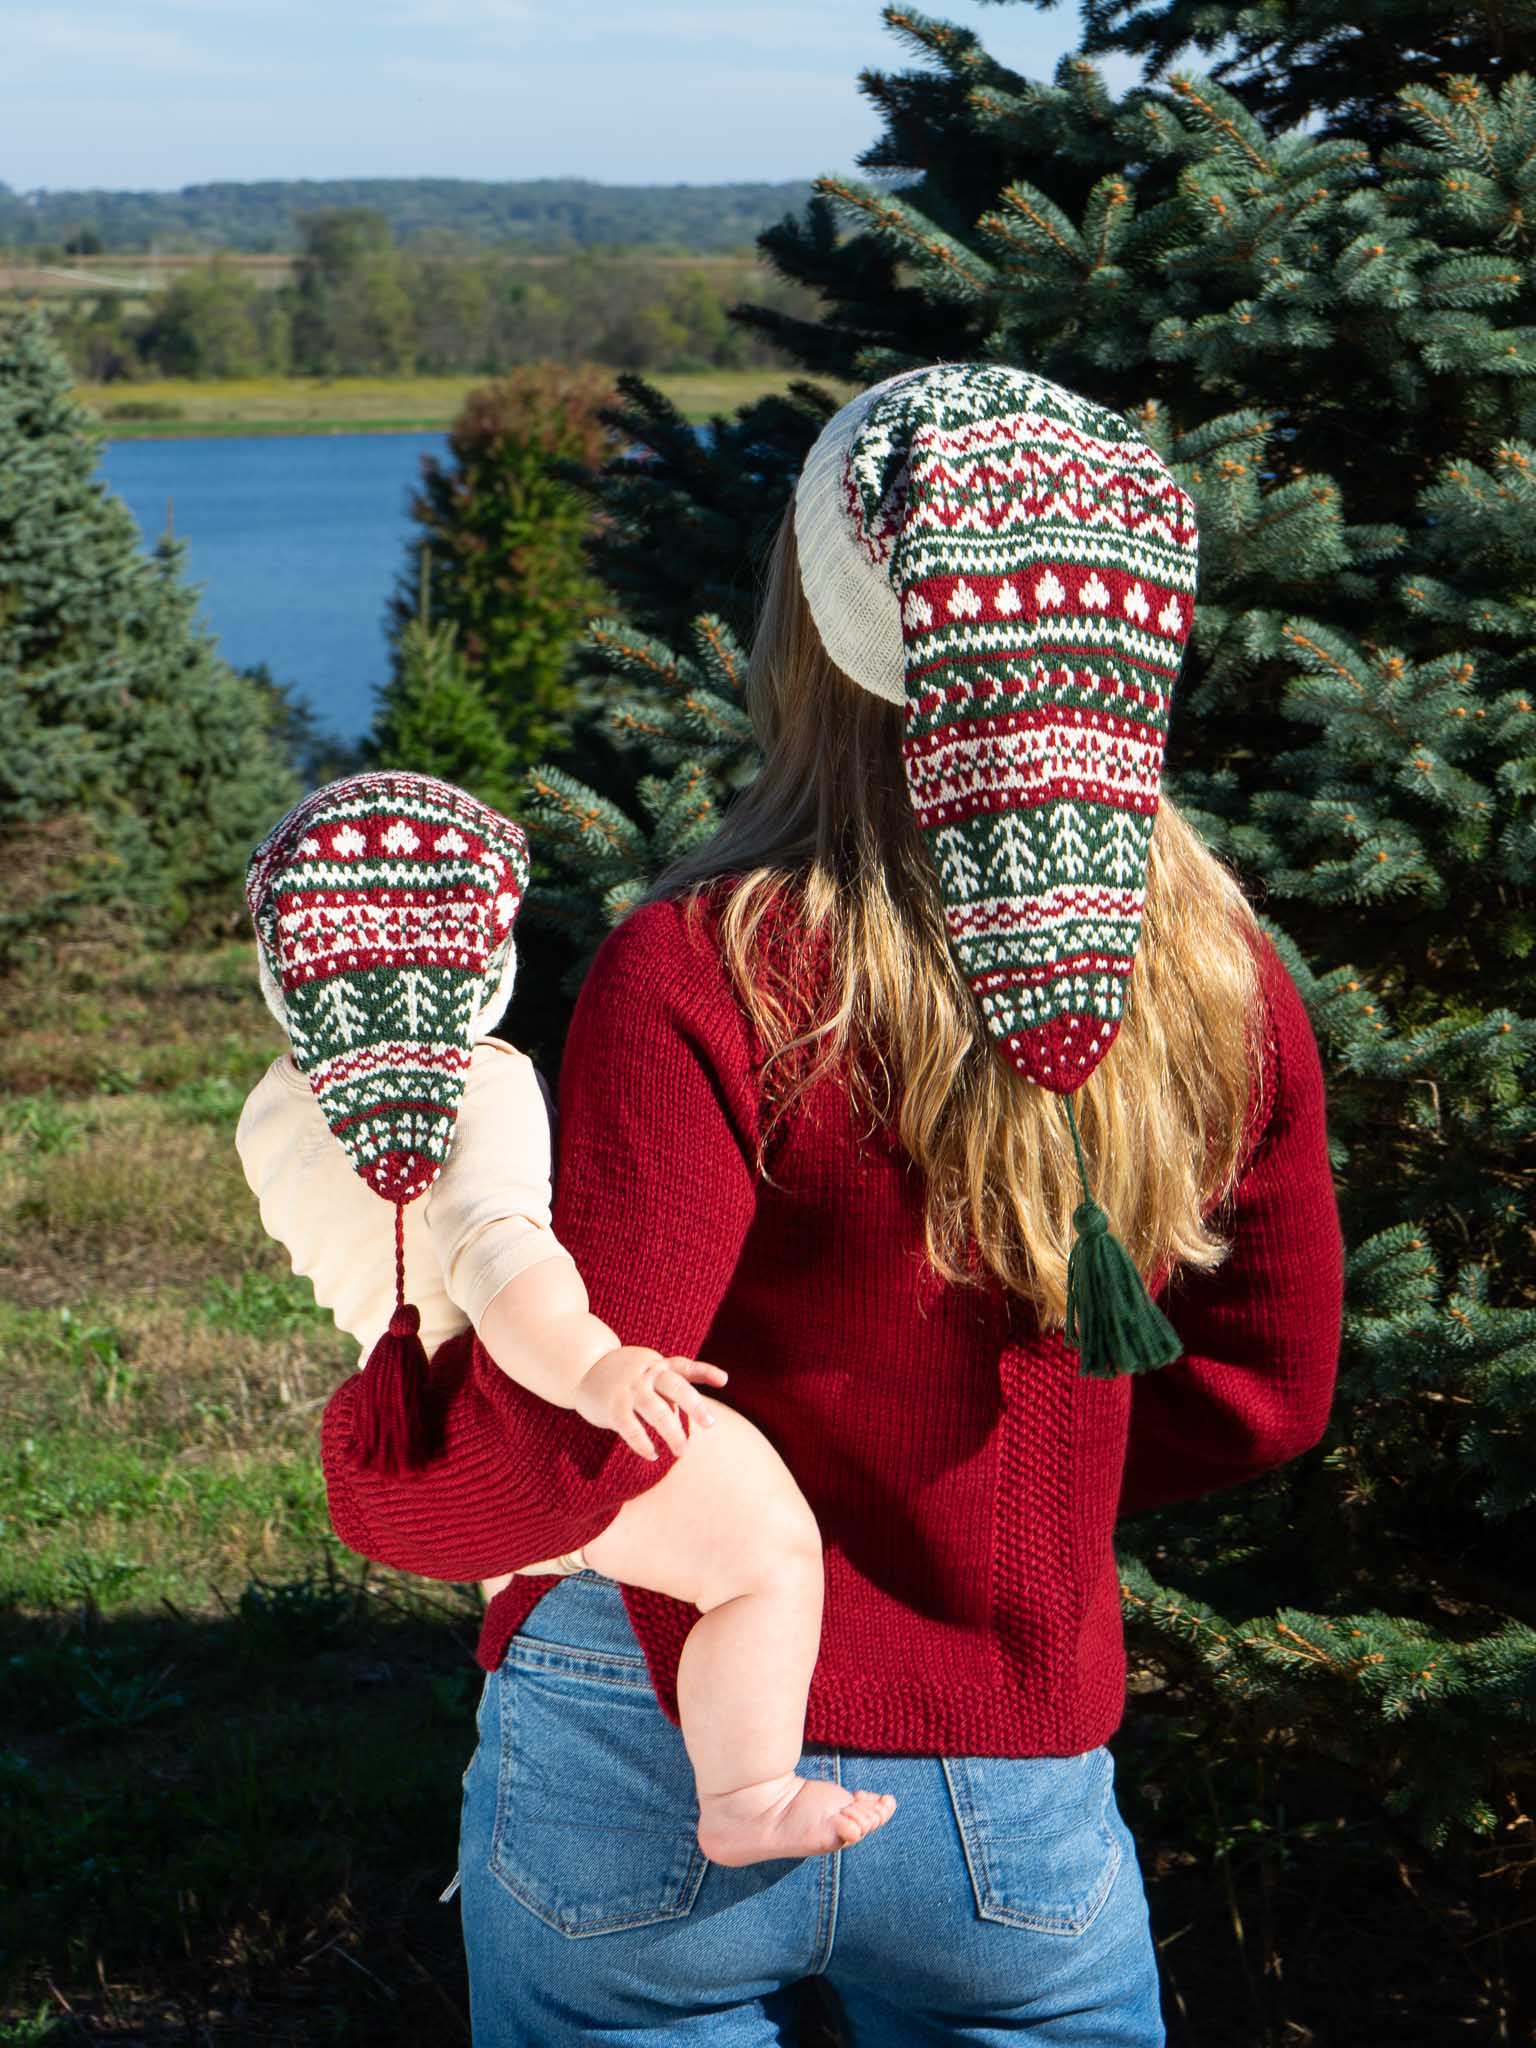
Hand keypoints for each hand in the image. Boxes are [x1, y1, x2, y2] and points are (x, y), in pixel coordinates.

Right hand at [573, 1347, 728, 1459]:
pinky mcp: (613, 1408)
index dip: (705, 1372)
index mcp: (657, 1365)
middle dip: (695, 1405)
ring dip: (673, 1433)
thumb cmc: (622, 1374)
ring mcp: (630, 1390)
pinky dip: (643, 1444)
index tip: (724, 1380)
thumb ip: (671, 1384)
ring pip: (657, 1412)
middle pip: (675, 1387)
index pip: (684, 1366)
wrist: (581, 1368)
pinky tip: (653, 1455)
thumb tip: (694, 1412)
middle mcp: (646, 1374)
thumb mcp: (648, 1369)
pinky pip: (631, 1428)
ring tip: (683, 1451)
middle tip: (711, 1424)